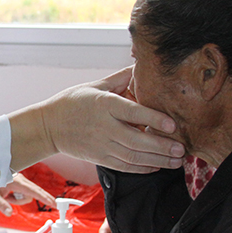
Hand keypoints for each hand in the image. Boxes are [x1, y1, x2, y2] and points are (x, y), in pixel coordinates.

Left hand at [0, 173, 56, 215]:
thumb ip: (0, 203)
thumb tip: (9, 213)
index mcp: (16, 182)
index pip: (33, 191)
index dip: (45, 198)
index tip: (54, 203)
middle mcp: (20, 180)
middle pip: (36, 191)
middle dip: (44, 198)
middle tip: (55, 205)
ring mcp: (20, 180)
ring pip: (28, 194)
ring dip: (19, 200)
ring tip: (6, 198)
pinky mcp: (18, 181)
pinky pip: (23, 192)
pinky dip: (17, 197)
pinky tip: (7, 195)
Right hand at [8, 66, 184, 173]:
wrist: (48, 126)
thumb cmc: (72, 102)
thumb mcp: (94, 86)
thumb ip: (120, 79)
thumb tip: (141, 64)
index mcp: (104, 104)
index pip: (132, 112)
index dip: (154, 119)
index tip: (173, 125)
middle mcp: (104, 127)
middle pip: (137, 140)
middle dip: (162, 146)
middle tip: (182, 148)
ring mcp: (102, 145)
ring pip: (134, 157)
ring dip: (158, 160)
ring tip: (177, 160)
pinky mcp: (100, 158)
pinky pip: (125, 167)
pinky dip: (143, 168)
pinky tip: (158, 166)